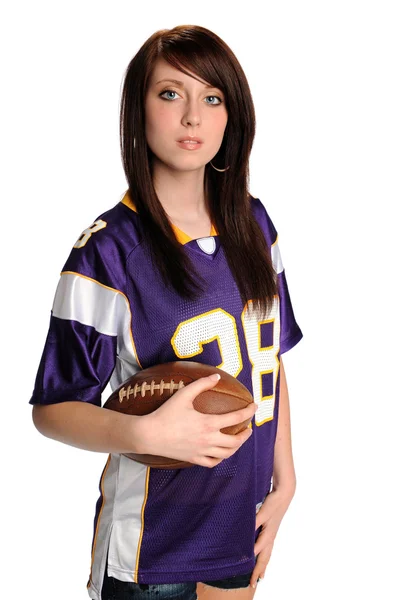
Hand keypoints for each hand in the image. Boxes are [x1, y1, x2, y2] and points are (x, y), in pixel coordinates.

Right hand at [142, 373, 256, 467]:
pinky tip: (222, 452)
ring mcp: (202, 451)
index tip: (254, 406)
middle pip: (236, 441)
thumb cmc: (166, 414)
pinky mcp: (194, 459)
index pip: (236, 417)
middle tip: (248, 427)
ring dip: (236, 447)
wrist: (149, 435)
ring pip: (227, 453)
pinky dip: (221, 458)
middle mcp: (208, 439)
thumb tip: (217, 376)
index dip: (248, 411)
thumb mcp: (183, 395)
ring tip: (238, 439)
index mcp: (208, 423)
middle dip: (246, 434)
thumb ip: (201, 384)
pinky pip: (213, 462)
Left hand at [249, 487, 294, 588]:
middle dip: (259, 570)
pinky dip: (264, 554)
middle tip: (254, 584)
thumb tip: (247, 533)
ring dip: (263, 565)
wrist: (284, 493)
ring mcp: (272, 533)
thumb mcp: (263, 512)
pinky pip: (267, 547)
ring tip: (260, 576)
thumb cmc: (274, 502)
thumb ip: (255, 521)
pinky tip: (262, 554)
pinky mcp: (272, 529)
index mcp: (268, 534)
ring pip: (267, 553)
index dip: (253, 563)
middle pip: (265, 557)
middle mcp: (271, 536)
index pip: (258, 552)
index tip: (247, 574)